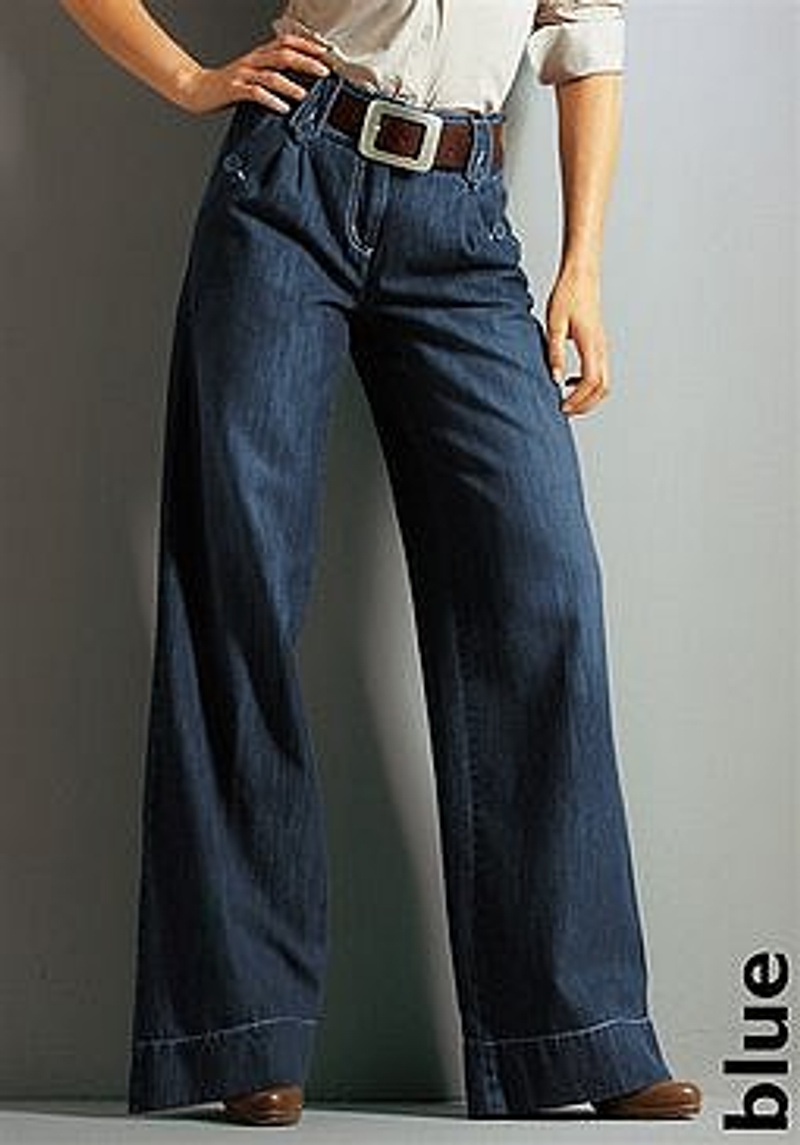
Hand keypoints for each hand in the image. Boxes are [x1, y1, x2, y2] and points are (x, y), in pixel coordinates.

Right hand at [175, 32, 331, 115]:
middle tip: (324, 71)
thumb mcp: (253, 74)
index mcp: (260, 54)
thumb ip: (274, 73)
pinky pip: (255, 93)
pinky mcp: (234, 89)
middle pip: (283, 55)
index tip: (326, 52)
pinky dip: (271, 100)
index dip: (307, 44)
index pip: (286, 42)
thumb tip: (302, 83)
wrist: (197, 88)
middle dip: (306, 62)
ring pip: (271, 74)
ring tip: (305, 95)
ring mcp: (243, 74)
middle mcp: (253, 60)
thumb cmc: (228, 85)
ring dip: (290, 85)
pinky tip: (283, 108)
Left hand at [544, 265, 610, 416]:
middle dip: (585, 404)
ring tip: (567, 400)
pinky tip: (569, 381)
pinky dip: (589, 384)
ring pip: (604, 382)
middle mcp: (601, 348)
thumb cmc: (567, 295)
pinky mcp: (599, 344)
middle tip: (564, 410)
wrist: (582, 275)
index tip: (561, 406)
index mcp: (591, 344)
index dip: (578, 399)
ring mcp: (603, 347)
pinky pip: (600, 372)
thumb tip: (555, 380)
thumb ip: (555, 353)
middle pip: (603, 388)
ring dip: (588, 396)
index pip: (591, 382)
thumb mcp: (554, 324)